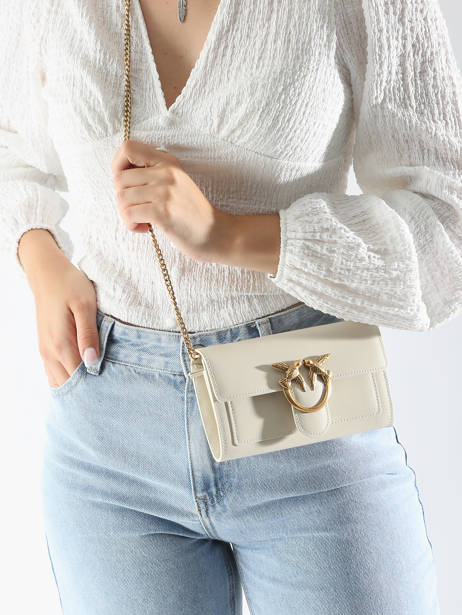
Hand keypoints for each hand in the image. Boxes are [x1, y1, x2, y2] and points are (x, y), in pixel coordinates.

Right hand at [20, 232, 99, 387]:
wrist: (47, 273)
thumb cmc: (69, 285)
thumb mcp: (85, 305)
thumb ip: (88, 334)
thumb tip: (92, 362)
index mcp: (61, 344)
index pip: (79, 378)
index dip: (97, 387)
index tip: (115, 390)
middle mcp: (50, 353)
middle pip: (69, 385)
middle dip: (88, 392)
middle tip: (111, 393)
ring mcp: (45, 352)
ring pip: (60, 382)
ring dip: (78, 388)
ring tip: (100, 388)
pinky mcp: (46, 348)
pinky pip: (55, 373)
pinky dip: (68, 379)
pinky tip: (85, 379)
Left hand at [111, 139, 236, 263]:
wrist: (216, 233)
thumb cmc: (192, 213)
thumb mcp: (177, 183)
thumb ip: (153, 174)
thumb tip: (120, 178)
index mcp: (168, 162)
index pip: (128, 148)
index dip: (118, 165)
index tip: (126, 184)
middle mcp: (166, 172)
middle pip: (119, 178)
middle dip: (122, 198)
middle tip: (136, 209)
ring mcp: (165, 191)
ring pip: (122, 198)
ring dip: (126, 214)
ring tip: (141, 221)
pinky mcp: (162, 212)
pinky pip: (129, 214)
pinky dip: (132, 225)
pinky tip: (144, 228)